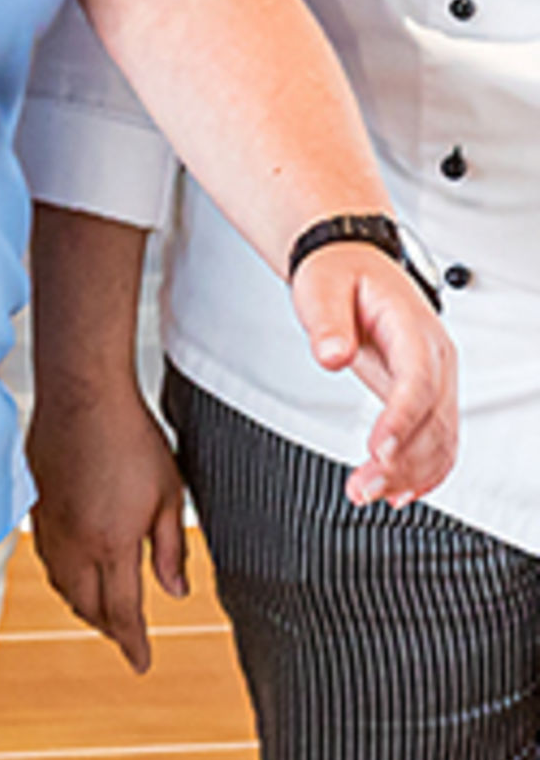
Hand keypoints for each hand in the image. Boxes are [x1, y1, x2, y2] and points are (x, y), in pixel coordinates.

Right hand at [24, 373, 187, 671]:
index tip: (141, 663)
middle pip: (86, 604)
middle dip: (107, 627)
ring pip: (62, 583)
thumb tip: (175, 590)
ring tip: (100, 610)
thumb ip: (170, 549)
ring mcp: (49, 522)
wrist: (82, 393)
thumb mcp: (169, 496)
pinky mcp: (36, 503)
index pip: (122, 611)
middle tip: (126, 638)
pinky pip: (46, 556)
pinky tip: (74, 569)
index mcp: (112, 543)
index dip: (133, 643)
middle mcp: (74, 541)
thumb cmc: (130, 437)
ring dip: (82, 604)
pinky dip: (63, 576)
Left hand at [296, 243, 458, 505]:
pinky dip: (425, 469)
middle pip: (432, 419)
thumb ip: (326, 322)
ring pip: (439, 437)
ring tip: (371, 495)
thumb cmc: (338, 274)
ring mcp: (436, 379)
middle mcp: (435, 358)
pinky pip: (438, 438)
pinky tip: (402, 492)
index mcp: (414, 328)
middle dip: (402, 460)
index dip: (402, 419)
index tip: (381, 450)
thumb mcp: (320, 287)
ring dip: (411, 473)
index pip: (417, 381)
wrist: (352, 263)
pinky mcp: (426, 395)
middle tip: (363, 488)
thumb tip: (331, 355)